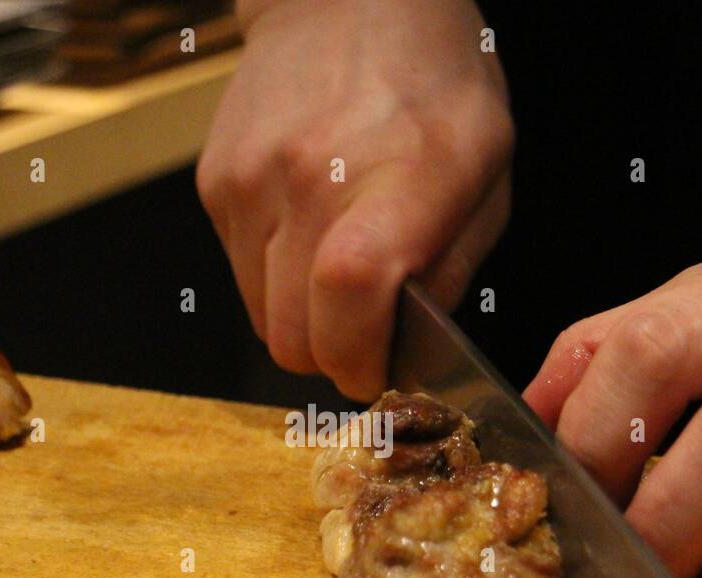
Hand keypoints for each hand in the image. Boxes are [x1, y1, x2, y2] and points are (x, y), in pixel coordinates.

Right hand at [197, 0, 513, 399]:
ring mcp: (251, 180)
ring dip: (300, 317)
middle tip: (363, 331)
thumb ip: (453, 268)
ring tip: (338, 267)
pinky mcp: (216, 182)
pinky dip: (272, 275)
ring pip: (260, 316)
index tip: (377, 371)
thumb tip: (409, 349)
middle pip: (291, 335)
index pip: (350, 295)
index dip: (358, 359)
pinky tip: (306, 227)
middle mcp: (311, 176)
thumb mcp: (485, 170)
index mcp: (398, 174)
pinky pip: (238, 272)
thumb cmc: (432, 81)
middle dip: (330, 354)